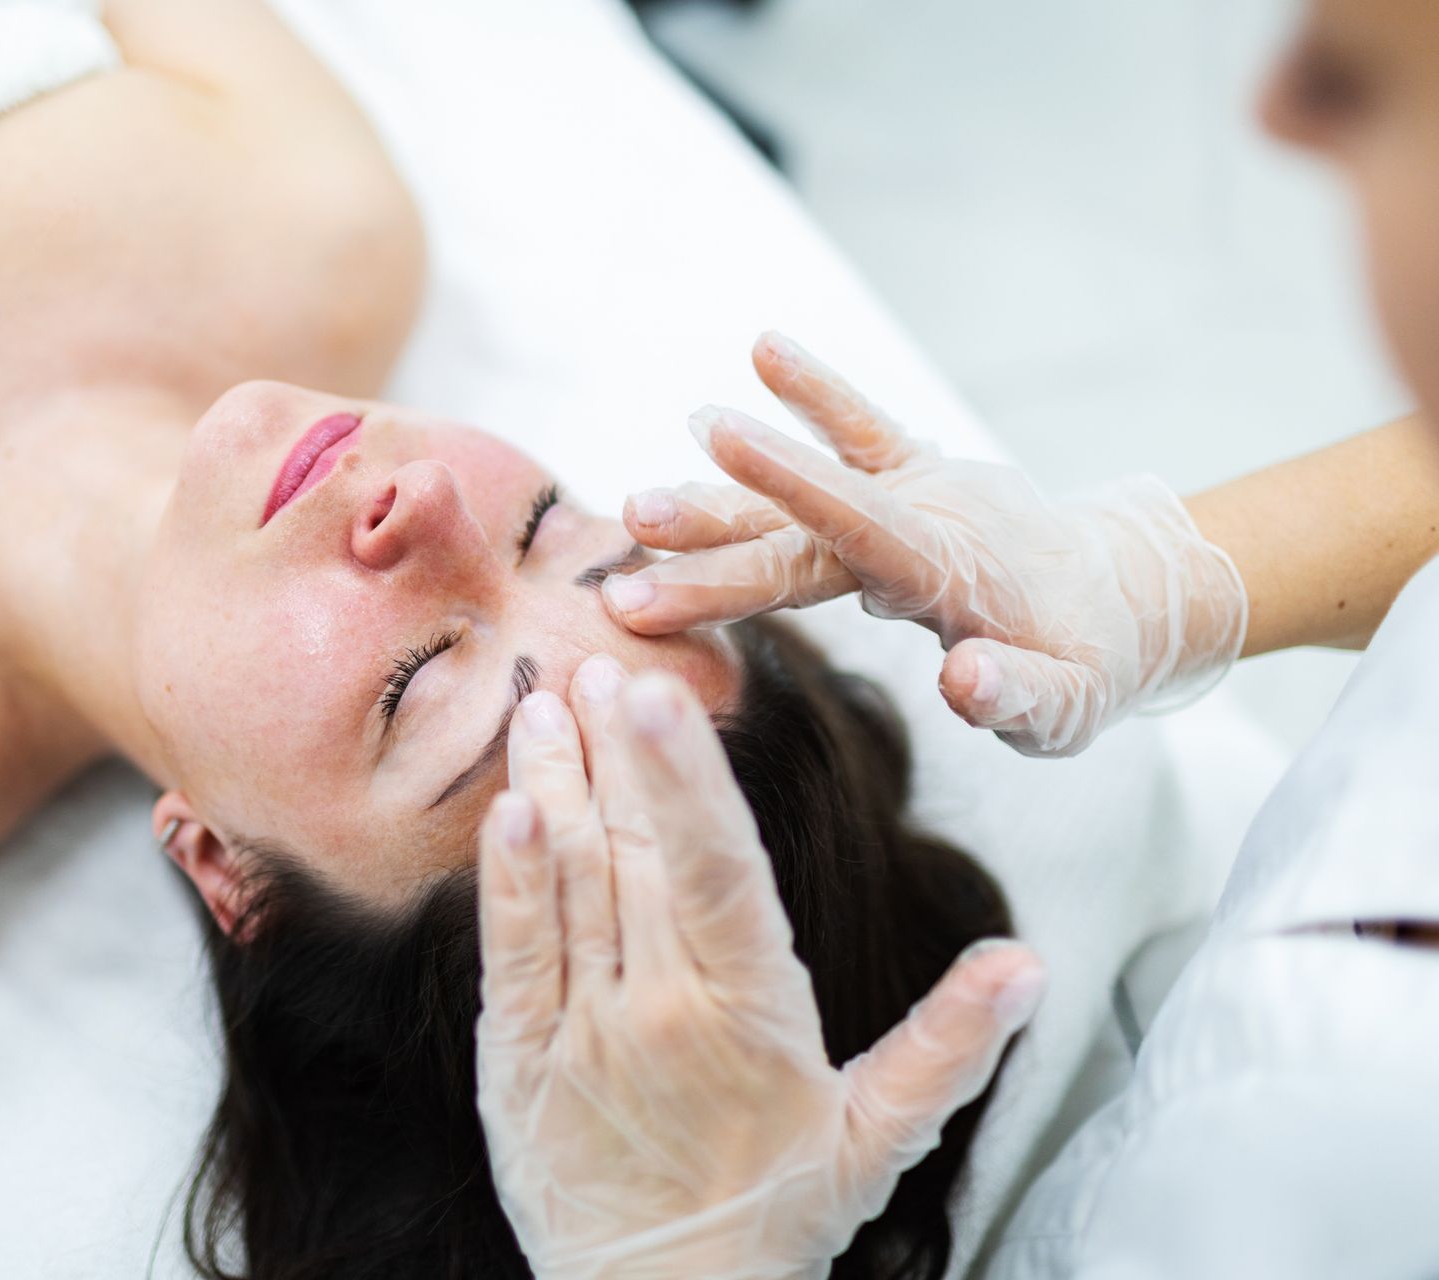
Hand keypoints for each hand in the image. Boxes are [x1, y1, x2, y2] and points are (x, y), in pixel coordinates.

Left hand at [475, 655, 1043, 1279]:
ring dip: (552, 783)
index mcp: (751, 1013)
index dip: (686, 778)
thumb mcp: (878, 1140)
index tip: (662, 694)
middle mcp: (660, 1010)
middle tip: (601, 656)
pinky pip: (513, 955)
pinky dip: (506, 880)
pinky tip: (506, 808)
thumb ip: (950, 1046)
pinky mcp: (518, 1063)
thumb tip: (1027, 966)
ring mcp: (582, 1034)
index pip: (717, 871)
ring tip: (545, 699)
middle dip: (616, 748)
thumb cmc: (776, 1218)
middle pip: (635, 854)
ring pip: (567, 883)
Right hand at [603, 333, 1247, 755]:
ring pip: (804, 487)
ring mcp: (914, 491)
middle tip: (627, 531)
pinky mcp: (911, 477)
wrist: (1119, 594)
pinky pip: (860, 428)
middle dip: (708, 536)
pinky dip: (812, 390)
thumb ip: (1017, 696)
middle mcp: (920, 518)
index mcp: (946, 573)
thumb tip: (964, 681)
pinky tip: (763, 347)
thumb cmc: (1084, 666)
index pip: (840, 544)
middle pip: (798, 528)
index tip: (674, 537)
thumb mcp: (1068, 708)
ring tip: (637, 498)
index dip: (753, 541)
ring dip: (724, 489)